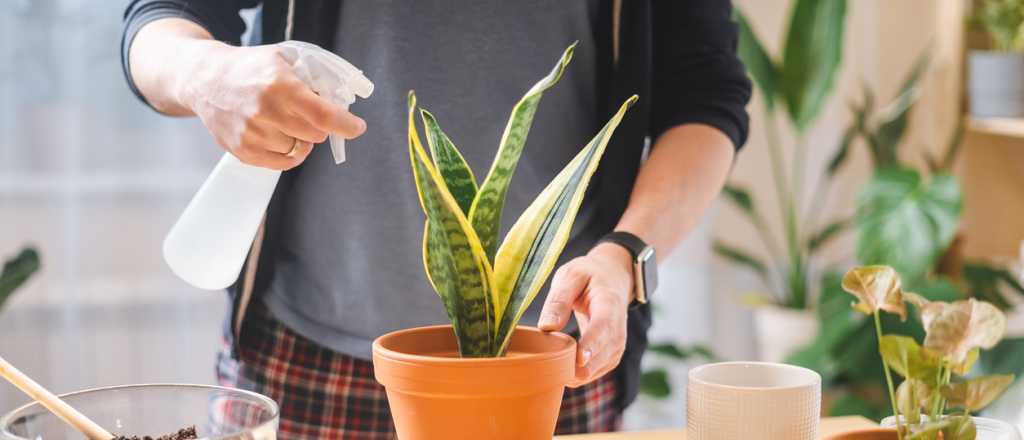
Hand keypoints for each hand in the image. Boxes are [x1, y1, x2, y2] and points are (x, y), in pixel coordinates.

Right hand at [179, 42, 366, 169]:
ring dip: (301, 139)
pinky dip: (289, 154)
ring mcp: (251, 135)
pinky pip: (281, 163)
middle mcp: (264, 113)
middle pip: (314, 136)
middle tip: (310, 113)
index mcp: (279, 86)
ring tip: (287, 120)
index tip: (356, 127)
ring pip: (299, 150)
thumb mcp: (284, 59)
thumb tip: (343, 101)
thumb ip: (314, 77)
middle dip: (320, 126)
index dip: (346, 125)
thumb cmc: (249, 68)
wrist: (205, 79)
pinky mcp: (242, 151)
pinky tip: (283, 136)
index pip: (323, 116)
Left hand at [538, 242, 633, 386]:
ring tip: (553, 374)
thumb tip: (547, 327)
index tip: (579, 359)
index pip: (604, 327)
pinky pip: (596, 372)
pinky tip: (562, 373)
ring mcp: (617, 344)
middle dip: (581, 367)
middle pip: (604, 354)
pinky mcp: (610, 355)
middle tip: (554, 373)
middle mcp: (619, 328)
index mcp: (609, 304)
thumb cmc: (588, 276)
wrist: (612, 279)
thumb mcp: (571, 276)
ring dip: (578, 374)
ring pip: (600, 367)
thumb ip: (559, 300)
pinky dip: (579, 375)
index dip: (592, 344)